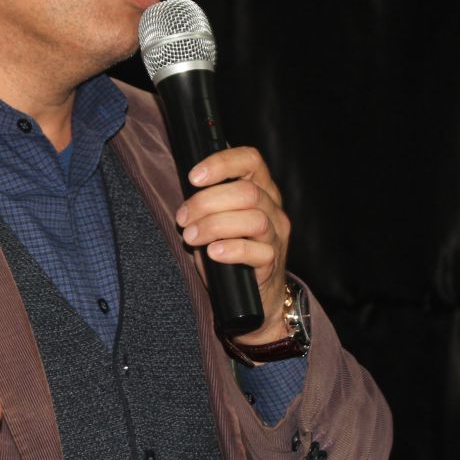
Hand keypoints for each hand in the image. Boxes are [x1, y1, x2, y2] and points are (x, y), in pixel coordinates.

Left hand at [174, 146, 292, 341]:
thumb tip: (186, 191)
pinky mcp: (273, 262)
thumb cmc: (229, 253)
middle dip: (207, 202)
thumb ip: (209, 202)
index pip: (251, 160)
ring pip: (254, 219)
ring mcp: (276, 235)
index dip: (222, 163)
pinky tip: (212, 253)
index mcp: (261, 189)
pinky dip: (231, 249)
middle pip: (247, 191)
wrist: (252, 299)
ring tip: (191, 237)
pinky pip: (257, 251)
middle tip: (183, 219)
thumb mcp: (218, 220)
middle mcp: (273, 208)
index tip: (194, 177)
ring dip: (214, 225)